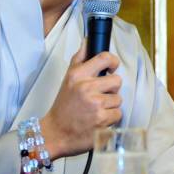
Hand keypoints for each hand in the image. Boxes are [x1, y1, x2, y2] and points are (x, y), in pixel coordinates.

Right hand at [40, 40, 121, 158]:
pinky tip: (98, 120)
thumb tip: (88, 40)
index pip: (105, 58)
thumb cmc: (64, 106)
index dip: (113, 62)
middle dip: (111, 89)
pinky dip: (111, 119)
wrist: (54, 133)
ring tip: (96, 110)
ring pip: (118, 99)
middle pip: (117, 80)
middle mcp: (86, 88)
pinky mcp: (102, 121)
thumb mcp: (68, 78)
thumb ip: (80, 58)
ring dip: (110, 106)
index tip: (112, 68)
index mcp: (78, 75)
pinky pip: (118, 114)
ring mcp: (95, 105)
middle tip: (99, 96)